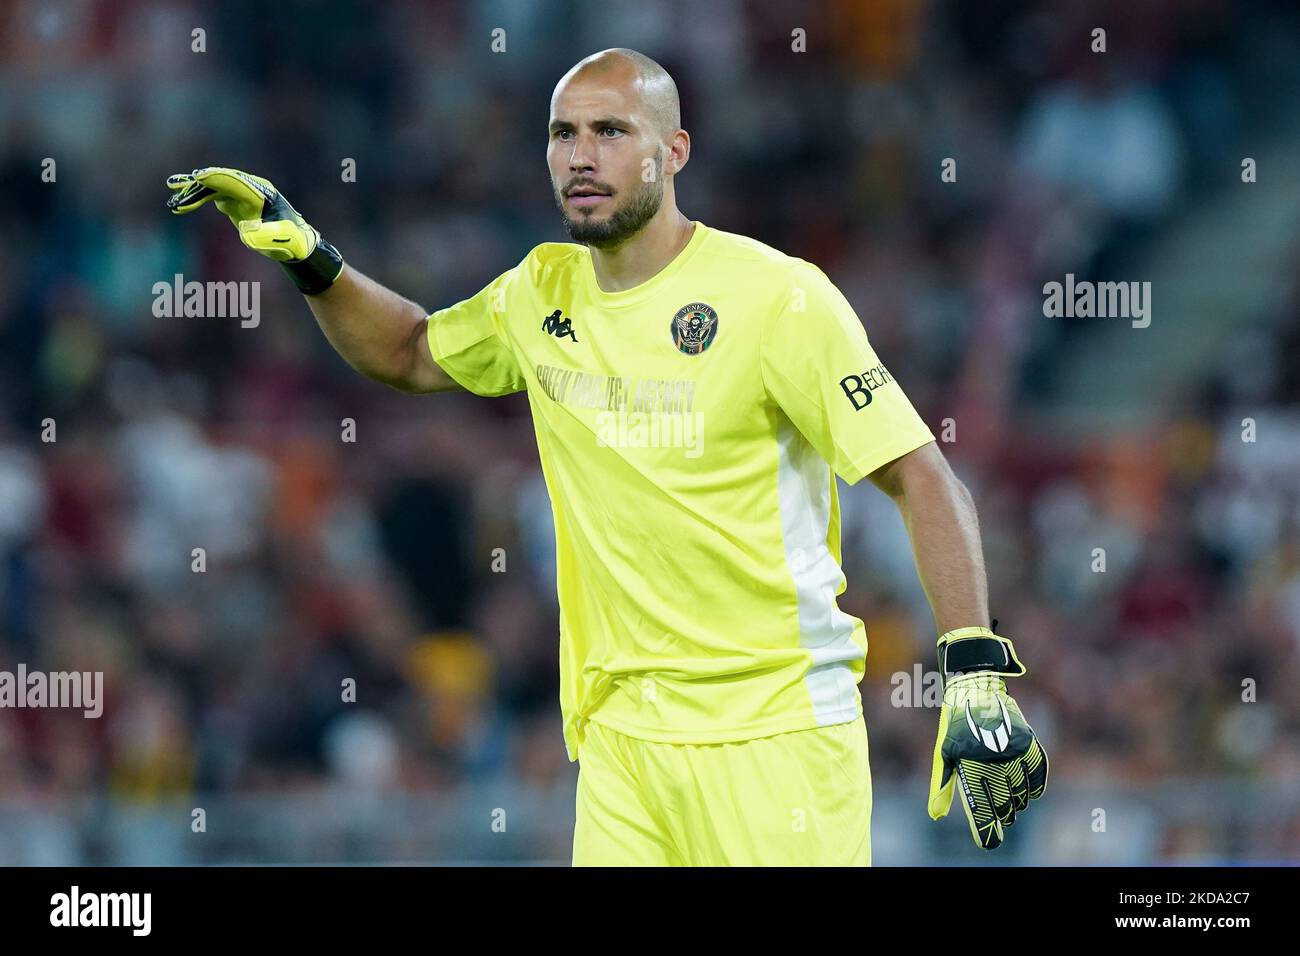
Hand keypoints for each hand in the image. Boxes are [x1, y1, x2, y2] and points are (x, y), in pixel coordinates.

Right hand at [165, 166, 342, 293]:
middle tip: (177, 195)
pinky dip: (197, 199)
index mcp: (262, 193)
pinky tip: (181, 205)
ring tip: (174, 204)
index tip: (197, 177)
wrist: (295, 242)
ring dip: (193, 194)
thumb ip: (265, 236)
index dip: (217, 179)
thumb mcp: (281, 241)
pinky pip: (212, 195)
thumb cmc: (290, 241)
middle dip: (198, 188)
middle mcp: (251, 188)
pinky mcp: (235, 200)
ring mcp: (242, 192)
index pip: (236, 182)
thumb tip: (245, 231)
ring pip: (213, 188)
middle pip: (220, 182)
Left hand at [927, 625, 1047, 849]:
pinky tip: (1031, 792)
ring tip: (1012, 804)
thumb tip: (935, 815)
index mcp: (969, 764)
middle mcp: (993, 760)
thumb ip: (943, 785)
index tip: (989, 842)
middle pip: (1005, 805)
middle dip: (1003, 815)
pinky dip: (1036, 786)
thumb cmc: (955, 724)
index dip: (987, 830)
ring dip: (1019, 802)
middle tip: (1000, 818)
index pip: (982, 809)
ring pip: (1023, 792)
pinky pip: (1038, 772)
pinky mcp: (1027, 740)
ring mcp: (1012, 750)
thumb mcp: (944, 752)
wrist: (974, 687)